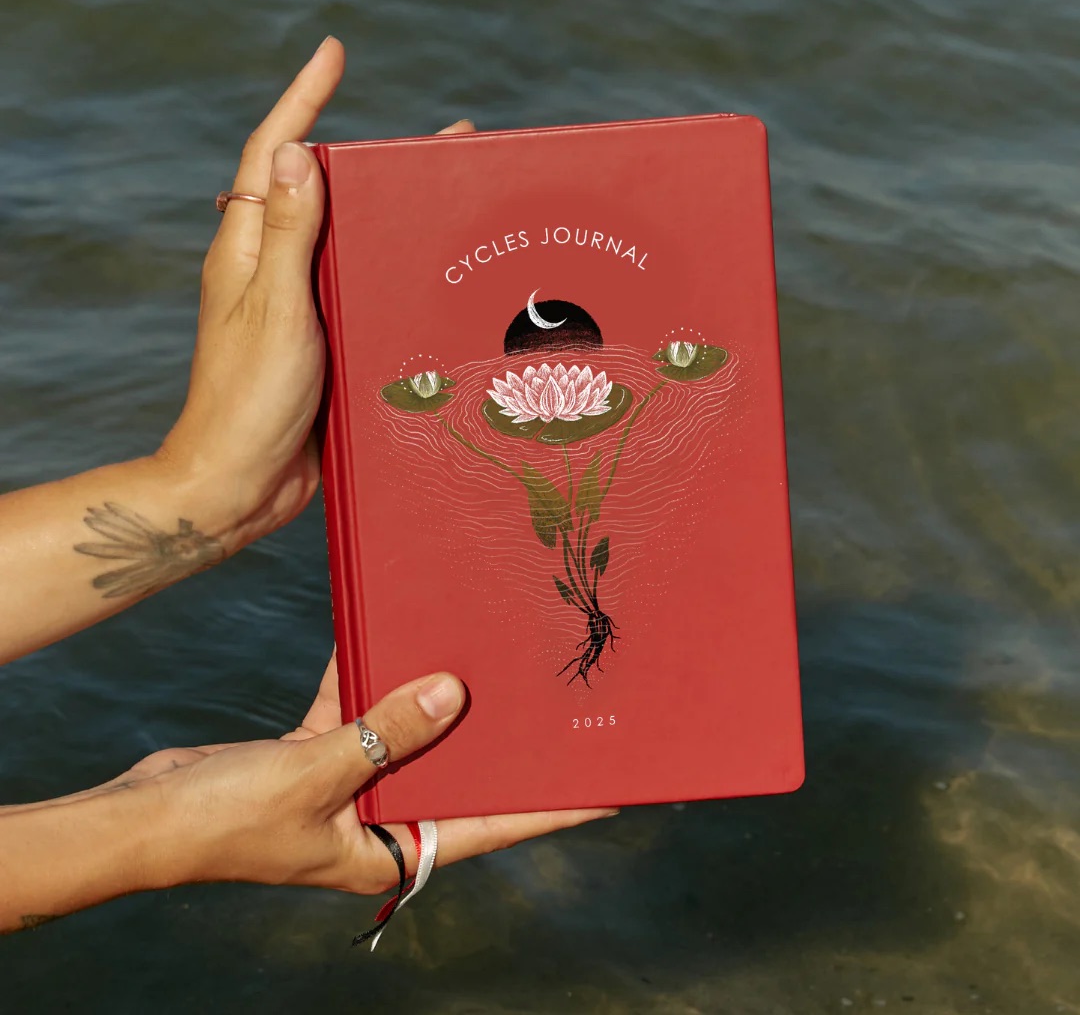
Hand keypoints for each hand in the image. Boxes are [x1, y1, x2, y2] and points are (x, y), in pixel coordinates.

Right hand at [115, 655, 614, 895]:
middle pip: (453, 774)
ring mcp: (344, 785)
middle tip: (552, 703)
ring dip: (428, 693)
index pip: (489, 825)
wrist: (140, 819)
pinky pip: (355, 707)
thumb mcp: (317, 772)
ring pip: (405, 732)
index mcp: (386, 851)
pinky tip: (383, 630)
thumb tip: (456, 692)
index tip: (605, 786)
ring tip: (481, 652)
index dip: (550, 808)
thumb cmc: (222, 822)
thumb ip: (388, 731)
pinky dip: (365, 674)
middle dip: (495, 740)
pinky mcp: (314, 753)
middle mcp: (373, 820)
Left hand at [158, 38, 474, 549]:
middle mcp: (272, 269)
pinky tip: (433, 273)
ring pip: (349, 241)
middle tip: (443, 139)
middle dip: (374, 155)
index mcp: (249, 250)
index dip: (305, 98)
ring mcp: (299, 306)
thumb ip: (290, 232)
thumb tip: (301, 151)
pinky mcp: (324, 342)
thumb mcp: (274, 309)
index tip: (336, 54)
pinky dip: (393, 268)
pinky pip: (361, 289)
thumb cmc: (249, 401)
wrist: (241, 484)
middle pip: (324, 191)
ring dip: (392, 213)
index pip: (277, 154)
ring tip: (452, 197)